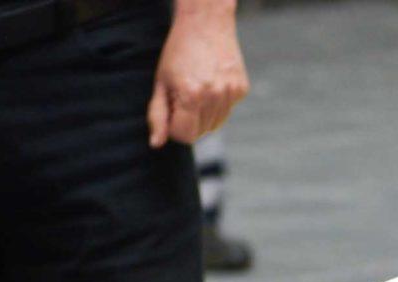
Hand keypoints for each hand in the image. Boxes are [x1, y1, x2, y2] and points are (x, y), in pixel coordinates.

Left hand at [146, 0, 246, 147]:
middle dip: (189, 120)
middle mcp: (214, 96)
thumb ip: (157, 115)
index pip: (185, 136)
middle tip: (183, 95)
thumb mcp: (161, 82)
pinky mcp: (241, 89)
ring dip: (204, 114)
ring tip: (198, 88)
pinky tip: (212, 82)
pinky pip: (227, 110)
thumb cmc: (178, 51)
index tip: (171, 109)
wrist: (205, 23)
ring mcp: (231, 93)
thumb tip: (156, 144)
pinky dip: (218, 103)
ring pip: (216, 124)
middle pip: (201, 132)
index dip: (174, 126)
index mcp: (191, 96)